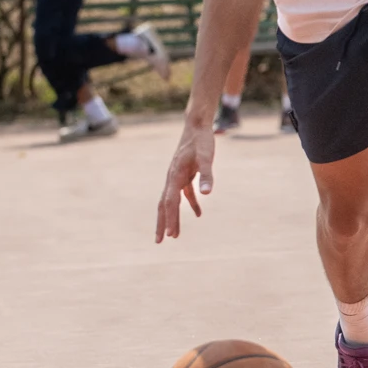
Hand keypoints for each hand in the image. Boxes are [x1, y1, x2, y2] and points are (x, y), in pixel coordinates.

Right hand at [156, 120, 214, 243]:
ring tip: (174, 235)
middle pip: (164, 205)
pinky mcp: (185, 174)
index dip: (169, 219)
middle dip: (163, 223)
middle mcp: (172, 178)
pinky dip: (191, 204)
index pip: (170, 203)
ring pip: (172, 201)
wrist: (197, 126)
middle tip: (159, 241)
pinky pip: (185, 194)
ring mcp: (177, 177)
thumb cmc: (202, 141)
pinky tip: (199, 214)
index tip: (168, 235)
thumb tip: (207, 193)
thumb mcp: (207, 157)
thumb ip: (207, 175)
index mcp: (174, 176)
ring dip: (173, 217)